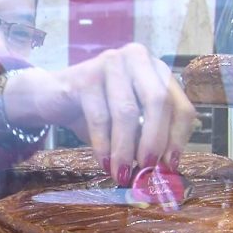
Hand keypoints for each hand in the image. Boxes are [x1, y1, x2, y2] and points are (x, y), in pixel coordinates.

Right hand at [4, 43, 196, 185]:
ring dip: (125, 150)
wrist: (52, 97)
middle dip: (154, 141)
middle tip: (147, 169)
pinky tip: (104, 163)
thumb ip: (148, 137)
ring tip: (121, 173)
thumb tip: (164, 169)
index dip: (178, 138)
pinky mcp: (85, 76)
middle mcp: (137, 58)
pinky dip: (103, 146)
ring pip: (127, 112)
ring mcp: (111, 63)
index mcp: (157, 69)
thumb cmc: (96, 110)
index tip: (169, 166)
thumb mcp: (129, 123)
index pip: (180, 104)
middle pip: (158, 102)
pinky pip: (100, 118)